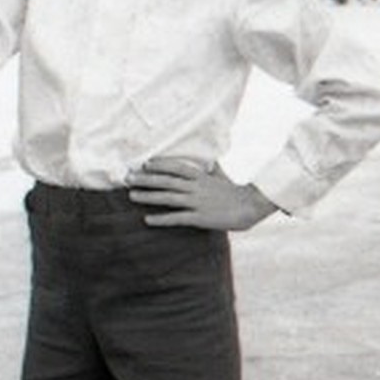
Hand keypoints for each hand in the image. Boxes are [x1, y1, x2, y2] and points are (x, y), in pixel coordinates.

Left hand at [125, 157, 275, 230]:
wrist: (250, 207)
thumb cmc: (235, 191)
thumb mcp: (221, 175)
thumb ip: (212, 168)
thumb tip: (211, 160)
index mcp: (200, 176)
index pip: (175, 166)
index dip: (159, 164)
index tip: (145, 164)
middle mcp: (195, 186)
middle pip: (166, 180)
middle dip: (146, 179)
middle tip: (128, 178)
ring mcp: (197, 202)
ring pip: (168, 197)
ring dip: (148, 196)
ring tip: (132, 195)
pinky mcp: (199, 218)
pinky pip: (177, 218)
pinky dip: (161, 219)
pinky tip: (148, 219)